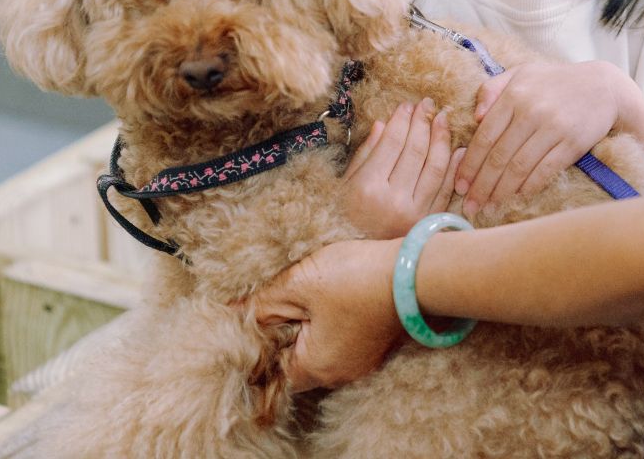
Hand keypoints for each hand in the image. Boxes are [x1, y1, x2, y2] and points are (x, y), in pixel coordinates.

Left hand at [251, 238, 404, 391]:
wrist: (415, 269)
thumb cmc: (355, 277)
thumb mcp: (299, 284)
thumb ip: (261, 303)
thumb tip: (228, 313)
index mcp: (315, 367)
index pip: (271, 370)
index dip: (259, 342)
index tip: (255, 316)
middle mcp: (338, 374)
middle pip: (294, 361)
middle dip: (282, 334)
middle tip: (278, 301)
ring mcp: (360, 362)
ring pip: (317, 350)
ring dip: (306, 328)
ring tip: (303, 297)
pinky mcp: (374, 345)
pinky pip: (339, 343)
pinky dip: (328, 326)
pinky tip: (329, 300)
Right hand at [340, 99, 465, 237]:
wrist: (357, 261)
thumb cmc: (346, 217)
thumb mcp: (346, 184)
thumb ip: (366, 154)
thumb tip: (385, 125)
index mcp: (368, 188)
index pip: (392, 144)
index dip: (401, 121)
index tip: (406, 105)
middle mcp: (393, 201)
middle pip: (416, 152)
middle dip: (423, 123)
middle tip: (427, 104)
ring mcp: (414, 214)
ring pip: (435, 168)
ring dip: (442, 140)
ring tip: (442, 119)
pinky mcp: (428, 224)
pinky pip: (446, 191)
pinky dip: (454, 169)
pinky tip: (457, 149)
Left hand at [455, 61, 629, 215]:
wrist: (604, 86)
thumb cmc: (556, 81)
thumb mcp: (521, 73)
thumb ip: (492, 89)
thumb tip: (474, 117)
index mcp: (514, 95)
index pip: (485, 136)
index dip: (470, 164)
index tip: (459, 184)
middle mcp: (531, 111)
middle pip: (499, 156)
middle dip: (480, 185)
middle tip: (468, 205)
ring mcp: (552, 128)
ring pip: (519, 167)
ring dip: (501, 191)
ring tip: (488, 207)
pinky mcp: (572, 143)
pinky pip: (545, 170)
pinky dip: (529, 186)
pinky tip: (517, 197)